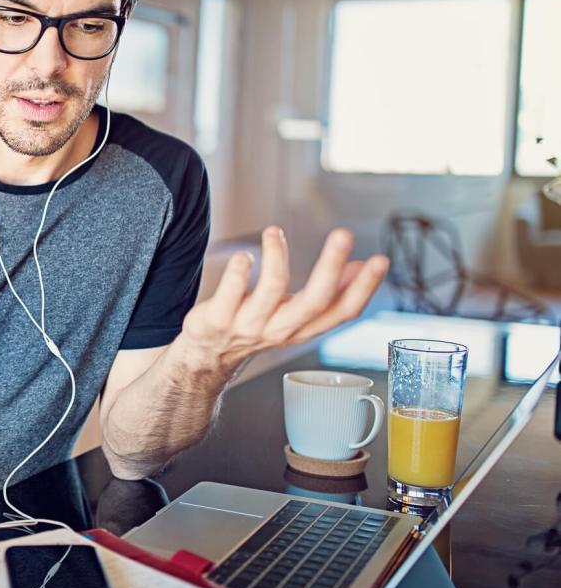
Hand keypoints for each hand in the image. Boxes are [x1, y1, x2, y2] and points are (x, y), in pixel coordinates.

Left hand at [177, 226, 388, 373]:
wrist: (207, 354)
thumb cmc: (256, 326)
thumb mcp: (296, 315)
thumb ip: (329, 293)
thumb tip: (363, 267)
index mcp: (304, 328)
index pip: (342, 312)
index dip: (364, 288)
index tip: (381, 260)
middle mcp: (280, 329)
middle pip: (314, 301)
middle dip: (331, 266)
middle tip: (345, 233)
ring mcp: (248, 326)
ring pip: (272, 289)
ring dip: (277, 256)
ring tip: (274, 232)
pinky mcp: (218, 319)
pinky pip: (230, 293)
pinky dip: (238, 271)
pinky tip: (244, 256)